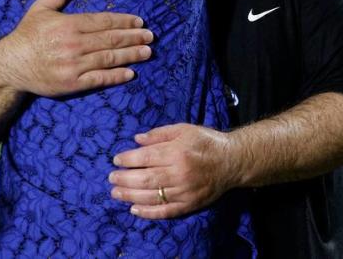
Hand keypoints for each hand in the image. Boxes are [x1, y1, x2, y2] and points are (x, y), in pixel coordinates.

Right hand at [0, 0, 154, 96]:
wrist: (10, 65)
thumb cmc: (26, 35)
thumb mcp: (40, 9)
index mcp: (69, 24)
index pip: (103, 21)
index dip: (124, 22)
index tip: (140, 22)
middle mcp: (74, 44)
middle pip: (111, 39)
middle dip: (134, 37)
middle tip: (151, 36)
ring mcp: (74, 65)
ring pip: (109, 58)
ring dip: (131, 55)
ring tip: (147, 52)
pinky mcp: (72, 83)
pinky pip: (99, 79)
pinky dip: (116, 76)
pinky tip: (130, 73)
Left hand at [109, 124, 239, 219]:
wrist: (231, 161)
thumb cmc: (206, 142)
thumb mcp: (184, 129)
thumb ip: (160, 134)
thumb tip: (137, 140)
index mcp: (177, 152)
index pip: (146, 158)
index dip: (128, 160)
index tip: (116, 160)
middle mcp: (179, 173)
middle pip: (145, 179)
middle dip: (124, 179)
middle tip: (111, 179)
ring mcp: (184, 191)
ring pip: (152, 196)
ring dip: (130, 196)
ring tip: (116, 193)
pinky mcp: (189, 205)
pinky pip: (165, 211)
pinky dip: (148, 213)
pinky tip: (134, 210)